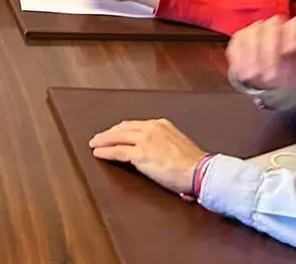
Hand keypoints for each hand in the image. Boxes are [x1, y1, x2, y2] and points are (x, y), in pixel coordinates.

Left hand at [89, 119, 207, 194]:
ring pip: (117, 138)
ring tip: (95, 144)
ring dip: (103, 141)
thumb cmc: (194, 163)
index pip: (135, 125)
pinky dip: (105, 151)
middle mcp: (151, 128)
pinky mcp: (139, 154)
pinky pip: (117, 151)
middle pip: (123, 128)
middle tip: (99, 138)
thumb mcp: (177, 144)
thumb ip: (163, 142)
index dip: (121, 129)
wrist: (200, 171)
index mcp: (161, 124)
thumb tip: (155, 151)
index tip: (114, 133)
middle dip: (109, 133)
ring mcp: (144, 140)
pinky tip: (98, 153)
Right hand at [226, 15, 295, 89]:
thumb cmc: (288, 67)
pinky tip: (241, 73)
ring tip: (254, 76)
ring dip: (252, 57)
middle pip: (271, 29)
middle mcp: (274, 25)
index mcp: (294, 28)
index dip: (292, 36)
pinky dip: (238, 59)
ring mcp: (254, 29)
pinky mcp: (238, 38)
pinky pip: (236, 45)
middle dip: (270, 52)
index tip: (290, 52)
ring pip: (251, 36)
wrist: (269, 68)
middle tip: (270, 75)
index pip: (295, 25)